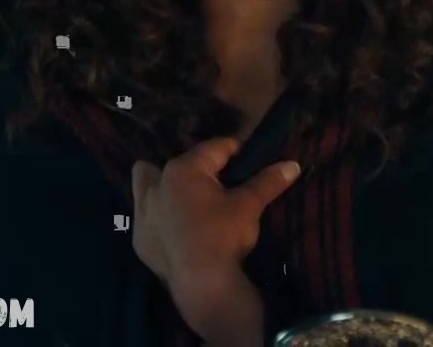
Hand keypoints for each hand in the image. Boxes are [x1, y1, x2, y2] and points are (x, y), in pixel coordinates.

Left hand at [131, 138, 300, 334]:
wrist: (201, 283)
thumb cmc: (224, 235)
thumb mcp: (249, 205)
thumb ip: (268, 181)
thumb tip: (293, 164)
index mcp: (184, 169)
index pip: (213, 149)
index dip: (234, 151)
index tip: (247, 158)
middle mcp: (156, 185)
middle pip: (175, 164)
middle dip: (194, 168)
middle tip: (217, 184)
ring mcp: (142, 214)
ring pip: (146, 186)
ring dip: (164, 188)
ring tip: (189, 202)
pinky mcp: (139, 239)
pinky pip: (147, 218)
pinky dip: (160, 219)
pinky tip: (177, 230)